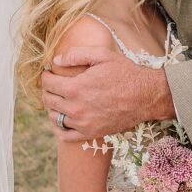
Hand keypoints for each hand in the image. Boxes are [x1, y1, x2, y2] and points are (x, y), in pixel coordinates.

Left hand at [42, 46, 175, 142]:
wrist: (146, 96)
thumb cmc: (125, 73)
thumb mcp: (102, 55)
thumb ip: (77, 54)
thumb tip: (56, 60)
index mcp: (76, 88)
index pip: (48, 84)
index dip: (45, 77)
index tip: (49, 73)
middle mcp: (76, 108)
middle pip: (48, 100)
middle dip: (47, 90)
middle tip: (52, 84)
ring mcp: (83, 123)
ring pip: (54, 117)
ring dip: (52, 107)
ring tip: (58, 99)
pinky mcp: (91, 133)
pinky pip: (65, 136)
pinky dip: (59, 128)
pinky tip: (62, 119)